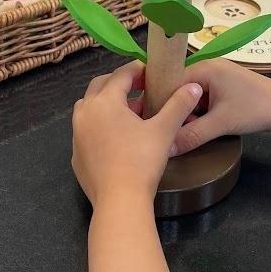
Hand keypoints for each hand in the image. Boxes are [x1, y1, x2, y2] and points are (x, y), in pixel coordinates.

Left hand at [72, 61, 201, 205]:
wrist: (119, 201)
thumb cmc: (141, 161)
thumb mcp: (164, 130)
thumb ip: (178, 105)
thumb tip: (193, 87)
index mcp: (105, 101)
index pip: (121, 75)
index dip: (138, 70)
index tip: (152, 73)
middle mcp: (85, 113)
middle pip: (100, 86)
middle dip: (119, 84)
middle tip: (140, 90)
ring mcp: (77, 135)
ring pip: (89, 109)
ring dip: (107, 105)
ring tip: (129, 114)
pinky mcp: (76, 156)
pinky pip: (86, 133)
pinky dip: (100, 128)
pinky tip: (117, 140)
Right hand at [172, 59, 270, 155]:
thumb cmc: (255, 110)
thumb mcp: (221, 124)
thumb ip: (191, 136)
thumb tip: (166, 149)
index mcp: (204, 68)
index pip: (170, 85)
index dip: (163, 106)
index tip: (156, 125)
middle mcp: (208, 66)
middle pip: (180, 90)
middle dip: (177, 111)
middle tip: (173, 132)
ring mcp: (218, 74)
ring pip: (191, 96)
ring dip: (189, 113)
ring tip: (187, 131)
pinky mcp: (226, 85)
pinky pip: (204, 97)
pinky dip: (200, 111)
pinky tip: (202, 125)